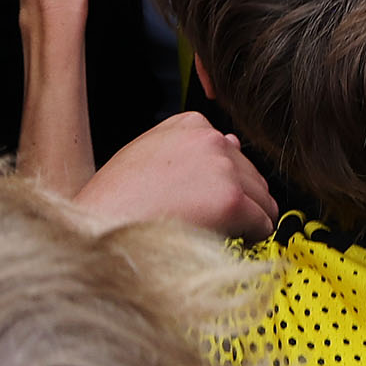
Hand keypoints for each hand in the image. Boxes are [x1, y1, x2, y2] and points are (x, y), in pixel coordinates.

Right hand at [71, 113, 276, 237]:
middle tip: (209, 223)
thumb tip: (234, 142)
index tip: (201, 201)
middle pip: (253, 175)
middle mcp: (209, 138)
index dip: (220, 183)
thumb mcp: (148, 157)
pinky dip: (252, 238)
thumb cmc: (117, 202)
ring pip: (263, 199)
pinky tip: (226, 242)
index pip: (231, 152)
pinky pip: (264, 223)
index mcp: (189, 123)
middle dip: (239, 202)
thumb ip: (189, 148)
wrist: (101, 229)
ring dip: (247, 220)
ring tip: (216, 233)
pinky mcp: (231, 199)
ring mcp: (222, 166)